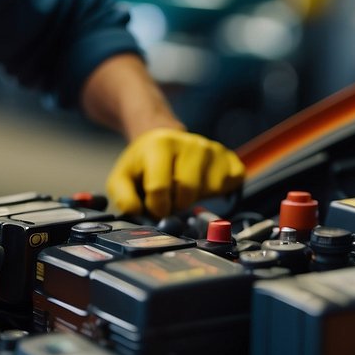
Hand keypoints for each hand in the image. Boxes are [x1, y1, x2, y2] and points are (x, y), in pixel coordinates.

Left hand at [105, 128, 244, 219]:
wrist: (162, 141)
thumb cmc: (143, 165)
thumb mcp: (123, 177)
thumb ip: (124, 197)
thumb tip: (137, 212)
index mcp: (161, 144)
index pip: (160, 188)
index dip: (156, 206)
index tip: (155, 205)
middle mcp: (191, 143)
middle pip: (188, 192)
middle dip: (177, 203)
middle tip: (171, 197)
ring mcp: (213, 149)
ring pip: (209, 190)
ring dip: (196, 198)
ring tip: (184, 187)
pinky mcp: (230, 158)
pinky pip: (231, 185)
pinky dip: (218, 193)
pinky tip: (203, 184)